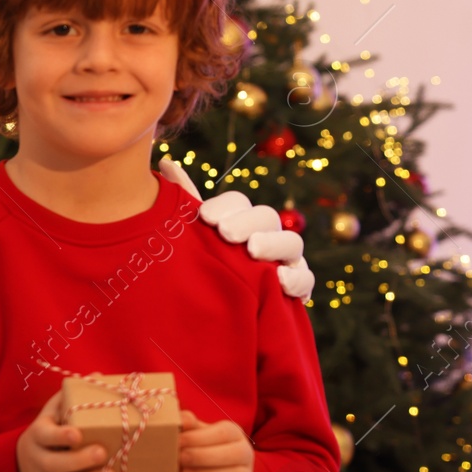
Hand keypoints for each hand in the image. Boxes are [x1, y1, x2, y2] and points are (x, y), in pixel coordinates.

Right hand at [16, 391, 112, 471]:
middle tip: (103, 453)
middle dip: (79, 462)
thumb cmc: (50, 432)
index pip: (44, 436)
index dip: (59, 436)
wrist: (27, 465)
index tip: (77, 434)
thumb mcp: (54, 412)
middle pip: (54, 465)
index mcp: (38, 435)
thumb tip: (99, 375)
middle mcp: (39, 461)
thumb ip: (72, 397)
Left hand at [158, 159, 313, 299]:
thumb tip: (166, 162)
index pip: (237, 202)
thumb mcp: (195, 237)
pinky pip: (305, 278)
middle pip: (266, 216)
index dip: (224, 207)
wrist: (223, 309)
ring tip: (253, 251)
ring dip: (274, 244)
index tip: (204, 218)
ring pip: (291, 242)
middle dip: (247, 222)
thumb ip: (184, 202)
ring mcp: (285, 258)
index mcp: (239, 219)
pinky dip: (296, 278)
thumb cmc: (208, 267)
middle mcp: (266, 234)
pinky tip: (280, 281)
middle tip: (226, 233)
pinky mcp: (296, 286)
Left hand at [178, 410, 253, 471]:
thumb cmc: (199, 448)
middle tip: (180, 458)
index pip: (224, 433)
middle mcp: (245, 454)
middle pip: (236, 454)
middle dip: (204, 456)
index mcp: (234, 434)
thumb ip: (188, 426)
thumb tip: (183, 418)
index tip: (178, 441)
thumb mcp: (193, 434)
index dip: (200, 437)